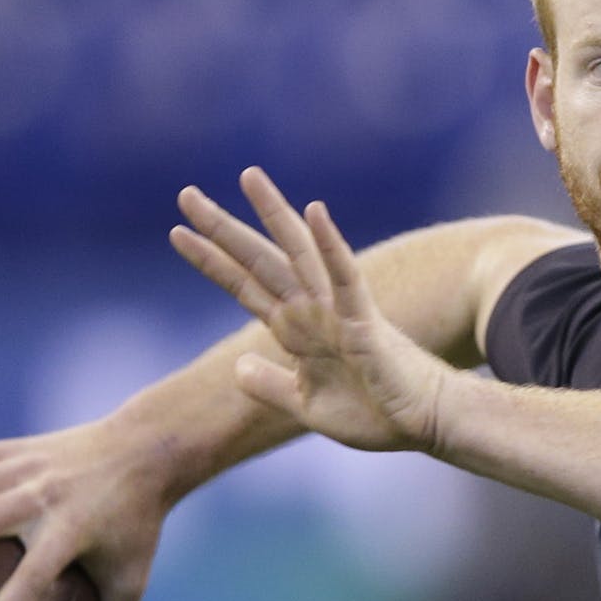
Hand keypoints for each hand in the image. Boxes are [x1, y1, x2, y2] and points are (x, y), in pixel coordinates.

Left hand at [171, 167, 450, 453]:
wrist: (422, 424)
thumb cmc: (376, 412)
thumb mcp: (306, 405)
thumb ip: (270, 385)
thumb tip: (237, 366)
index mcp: (296, 330)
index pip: (246, 286)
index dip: (212, 262)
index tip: (178, 234)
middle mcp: (312, 310)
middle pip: (260, 260)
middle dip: (223, 228)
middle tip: (186, 195)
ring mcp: (336, 310)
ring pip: (297, 253)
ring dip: (272, 215)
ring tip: (247, 177)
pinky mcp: (363, 320)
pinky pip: (345, 276)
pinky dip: (330, 244)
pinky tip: (315, 211)